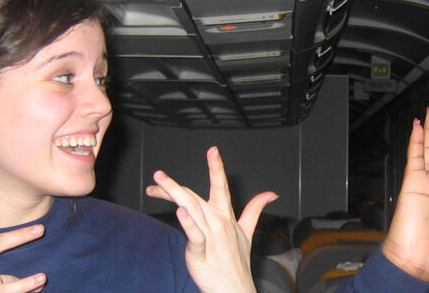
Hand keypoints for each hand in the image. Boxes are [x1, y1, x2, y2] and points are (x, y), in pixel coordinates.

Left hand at [146, 146, 278, 292]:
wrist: (233, 289)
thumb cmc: (237, 261)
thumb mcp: (248, 232)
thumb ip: (255, 209)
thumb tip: (271, 194)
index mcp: (227, 216)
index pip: (221, 186)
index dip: (217, 167)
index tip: (213, 150)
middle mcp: (218, 223)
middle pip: (194, 197)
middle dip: (174, 186)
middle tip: (157, 174)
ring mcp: (210, 238)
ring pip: (191, 210)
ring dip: (174, 195)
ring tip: (158, 183)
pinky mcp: (199, 253)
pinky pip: (194, 236)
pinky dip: (188, 223)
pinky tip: (180, 211)